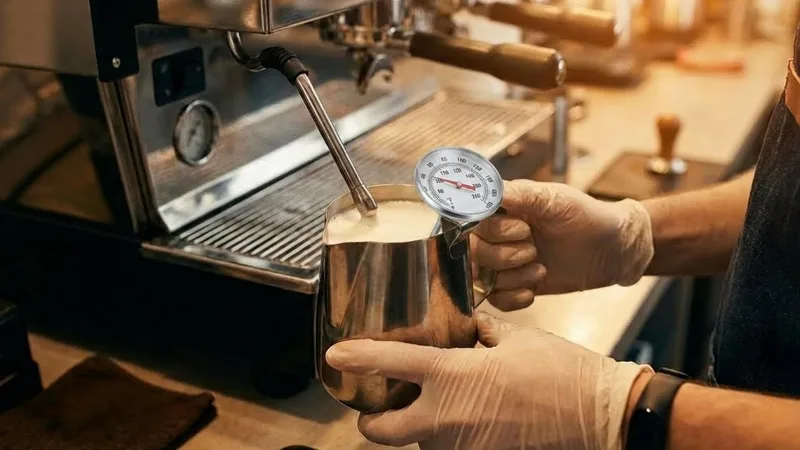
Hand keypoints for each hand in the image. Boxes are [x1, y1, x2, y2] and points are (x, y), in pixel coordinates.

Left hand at [326, 312, 651, 449]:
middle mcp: (446, 417)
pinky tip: (470, 417)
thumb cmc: (559, 371)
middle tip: (378, 408)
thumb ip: (481, 330)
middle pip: (381, 432)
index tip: (335, 356)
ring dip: (419, 427)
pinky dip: (450, 436)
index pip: (391, 364)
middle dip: (371, 422)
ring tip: (440, 405)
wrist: (597, 415)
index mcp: (452, 375)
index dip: (357, 359)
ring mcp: (462, 445)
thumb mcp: (515, 338)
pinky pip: (450, 448)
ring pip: (418, 442)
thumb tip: (468, 324)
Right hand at [472, 180, 653, 308]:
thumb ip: (520, 194)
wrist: (612, 249)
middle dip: (505, 256)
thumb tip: (489, 190)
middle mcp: (498, 235)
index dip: (495, 231)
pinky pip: (495, 299)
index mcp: (503, 210)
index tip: (523, 229)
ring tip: (541, 268)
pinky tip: (534, 288)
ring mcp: (504, 262)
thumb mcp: (555, 198)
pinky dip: (513, 297)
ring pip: (483, 278)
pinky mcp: (515, 285)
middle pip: (474, 252)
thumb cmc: (587, 216)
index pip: (474, 223)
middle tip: (534, 249)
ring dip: (513, 277)